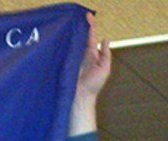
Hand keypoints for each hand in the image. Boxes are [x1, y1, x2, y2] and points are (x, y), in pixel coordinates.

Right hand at [68, 13, 111, 136]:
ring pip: (71, 42)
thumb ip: (105, 54)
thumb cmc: (93, 87)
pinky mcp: (64, 63)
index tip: (87, 15)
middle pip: (80, 37)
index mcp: (91, 55)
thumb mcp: (105, 69)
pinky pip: (63, 51)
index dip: (90, 26)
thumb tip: (105, 40)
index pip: (91, 37)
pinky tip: (62, 36)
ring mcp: (71, 59)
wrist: (80, 98)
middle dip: (79, 26)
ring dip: (71, 32)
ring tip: (69, 21)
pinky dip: (63, 43)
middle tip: (76, 15)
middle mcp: (81, 55)